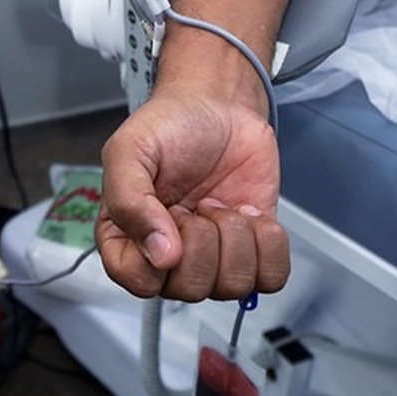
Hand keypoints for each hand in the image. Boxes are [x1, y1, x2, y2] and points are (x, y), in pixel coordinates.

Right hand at [95, 86, 289, 300]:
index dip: (158, 260)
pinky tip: (249, 214)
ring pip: (231, 287)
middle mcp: (167, 254)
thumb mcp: (130, 149)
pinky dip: (268, 245)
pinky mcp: (253, 250)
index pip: (136, 282)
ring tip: (220, 204)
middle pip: (190, 289)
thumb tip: (160, 255)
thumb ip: (127, 199)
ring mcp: (213, 256)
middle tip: (196, 204)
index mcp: (127, 235)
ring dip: (235, 238)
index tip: (171, 218)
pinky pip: (270, 278)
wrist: (219, 106)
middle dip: (202, 240)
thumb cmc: (169, 126)